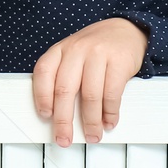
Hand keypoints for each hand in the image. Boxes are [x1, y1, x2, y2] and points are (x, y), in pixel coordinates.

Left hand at [31, 17, 148, 146]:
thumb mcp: (73, 55)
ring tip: (92, 135)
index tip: (45, 116)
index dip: (42, 97)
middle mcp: (76, 50)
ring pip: (90, 95)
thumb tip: (57, 113)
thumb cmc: (96, 48)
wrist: (126, 30)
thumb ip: (63, 76)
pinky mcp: (119, 61)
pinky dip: (110, 113)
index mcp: (60, 50)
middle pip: (64, 89)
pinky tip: (109, 122)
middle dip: (64, 120)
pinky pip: (112, 93)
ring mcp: (98, 54)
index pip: (43, 73)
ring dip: (91, 121)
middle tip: (64, 138)